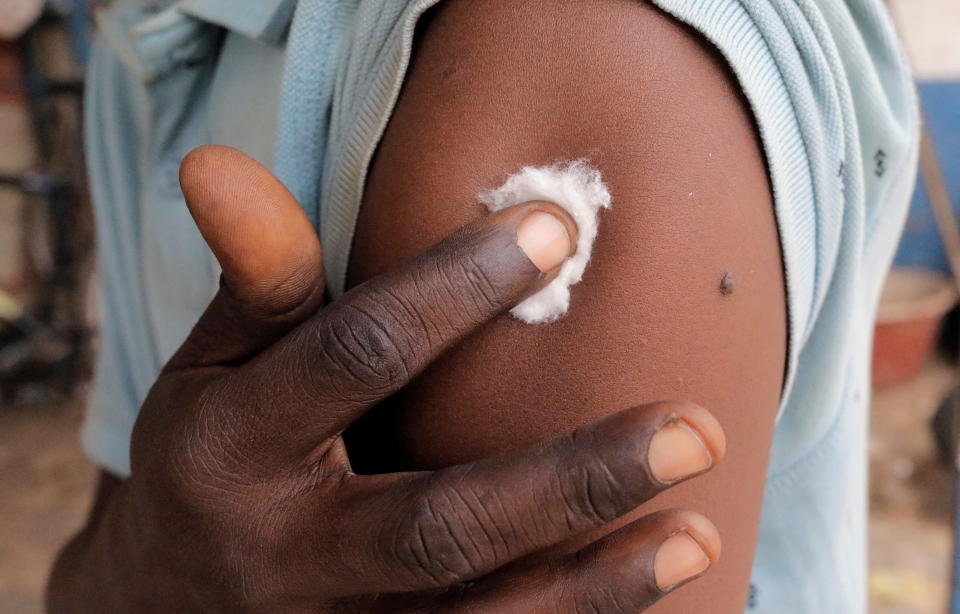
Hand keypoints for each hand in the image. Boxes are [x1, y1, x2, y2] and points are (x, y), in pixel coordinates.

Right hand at [51, 146, 725, 612]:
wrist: (161, 605)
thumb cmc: (207, 460)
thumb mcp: (209, 368)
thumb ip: (255, 283)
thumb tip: (222, 162)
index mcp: (233, 448)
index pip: (355, 357)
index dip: (453, 289)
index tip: (559, 226)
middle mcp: (286, 554)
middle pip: (440, 528)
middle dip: (569, 484)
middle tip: (692, 432)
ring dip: (593, 589)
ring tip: (695, 534)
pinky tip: (649, 591)